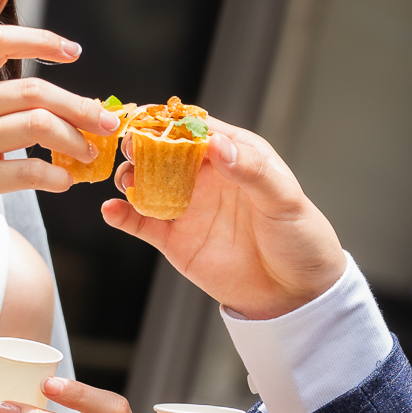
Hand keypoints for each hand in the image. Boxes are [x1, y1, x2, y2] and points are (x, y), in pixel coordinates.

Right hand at [0, 25, 120, 245]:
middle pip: (32, 90)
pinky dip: (54, 177)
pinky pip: (26, 173)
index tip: (74, 51)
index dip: (41, 40)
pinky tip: (63, 182)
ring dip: (74, 140)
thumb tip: (43, 111)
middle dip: (79, 105)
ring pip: (36, 127)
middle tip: (106, 121)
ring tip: (88, 153)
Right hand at [103, 121, 344, 319]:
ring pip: (147, 183)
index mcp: (236, 155)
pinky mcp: (175, 239)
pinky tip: (112, 210)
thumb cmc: (300, 238)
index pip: (198, 129)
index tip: (150, 119)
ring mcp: (188, 207)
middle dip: (142, 145)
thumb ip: (250, 170)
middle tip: (130, 147)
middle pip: (164, 151)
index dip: (173, 122)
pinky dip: (122, 215)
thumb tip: (216, 144)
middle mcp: (207, 177)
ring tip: (126, 180)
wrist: (295, 293)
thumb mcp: (283, 200)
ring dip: (130, 177)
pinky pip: (142, 223)